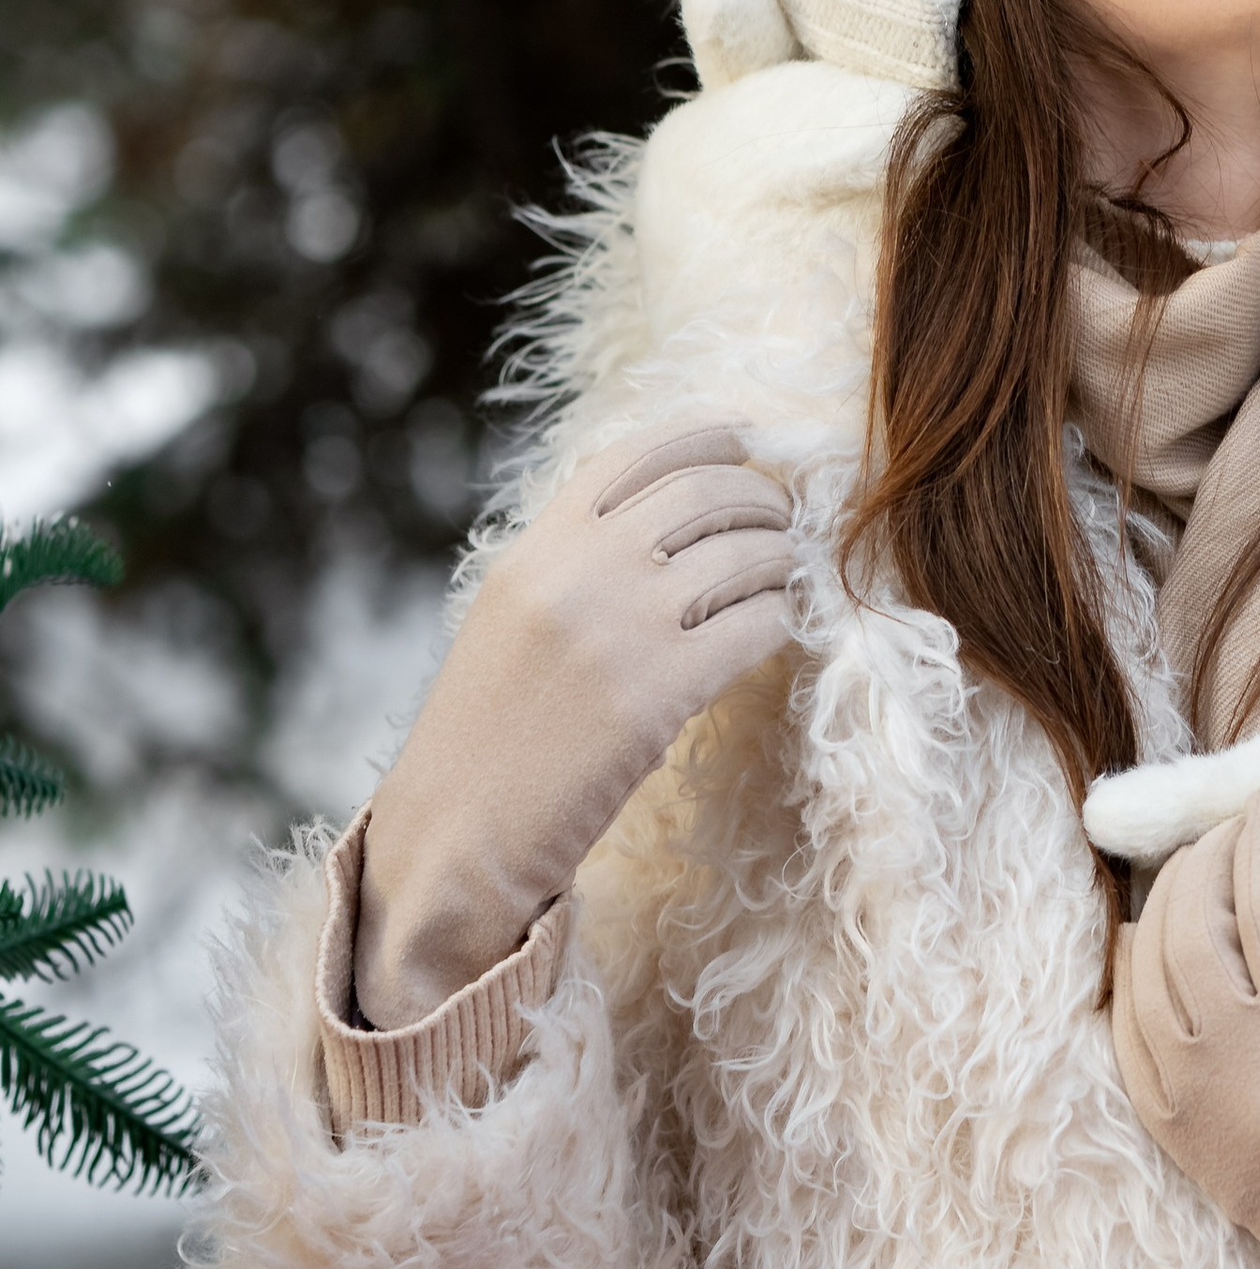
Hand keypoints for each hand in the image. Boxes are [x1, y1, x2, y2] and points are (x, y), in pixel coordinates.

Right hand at [357, 423, 794, 1027]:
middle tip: (786, 515)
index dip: (704, 437)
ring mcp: (621, 630)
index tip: (744, 439)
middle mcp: (580, 572)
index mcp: (538, 548)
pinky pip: (754, 627)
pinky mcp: (659, 694)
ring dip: (782, 556)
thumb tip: (665, 524)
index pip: (635, 455)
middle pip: (704, 493)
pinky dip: (782, 617)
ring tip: (792, 571)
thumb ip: (574, 562)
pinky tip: (786, 625)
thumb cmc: (486, 733)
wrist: (458, 831)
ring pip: (743, 554)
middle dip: (761, 496)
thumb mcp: (510, 617)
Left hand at [1111, 783, 1259, 1268]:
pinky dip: (1131, 993)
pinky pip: (1132, 1059)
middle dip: (1203, 859)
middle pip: (1189, 930)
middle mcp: (1248, 1078)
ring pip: (1145, 988)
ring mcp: (1210, 1125)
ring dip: (1160, 917)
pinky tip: (1146, 952)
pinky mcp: (1198, 1162)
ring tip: (1190, 876)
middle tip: (1232, 828)